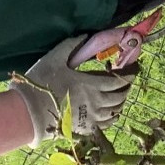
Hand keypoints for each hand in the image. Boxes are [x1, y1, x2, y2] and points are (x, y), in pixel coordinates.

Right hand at [7, 35, 136, 142]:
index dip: (129, 76)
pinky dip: (112, 118)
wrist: (30, 111)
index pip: (118, 81)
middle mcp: (96, 102)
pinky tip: (111, 114)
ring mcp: (91, 118)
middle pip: (119, 97)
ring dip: (120, 103)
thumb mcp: (56, 57)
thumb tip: (84, 35)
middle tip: (126, 82)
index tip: (133, 70)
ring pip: (115, 112)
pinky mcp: (84, 128)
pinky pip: (105, 125)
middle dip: (126, 89)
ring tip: (120, 97)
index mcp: (91, 84)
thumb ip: (71, 45)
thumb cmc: (43, 81)